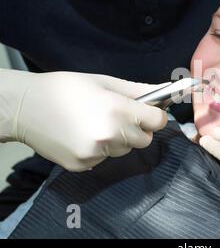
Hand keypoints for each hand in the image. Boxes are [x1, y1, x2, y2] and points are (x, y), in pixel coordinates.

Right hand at [0, 69, 168, 170]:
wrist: (25, 107)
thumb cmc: (66, 89)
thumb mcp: (105, 83)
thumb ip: (139, 90)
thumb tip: (166, 90)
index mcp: (117, 110)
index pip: (158, 121)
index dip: (156, 115)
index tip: (149, 112)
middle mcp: (109, 134)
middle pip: (145, 139)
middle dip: (138, 129)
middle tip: (118, 116)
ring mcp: (96, 153)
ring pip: (124, 150)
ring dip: (118, 140)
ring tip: (96, 124)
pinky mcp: (82, 165)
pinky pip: (104, 159)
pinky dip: (100, 150)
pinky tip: (83, 135)